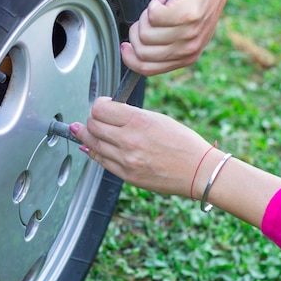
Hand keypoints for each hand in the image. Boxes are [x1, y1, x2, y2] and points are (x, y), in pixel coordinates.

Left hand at [70, 97, 212, 196]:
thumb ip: (131, 116)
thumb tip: (108, 113)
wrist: (198, 171)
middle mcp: (129, 140)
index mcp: (138, 121)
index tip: (102, 105)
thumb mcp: (158, 119)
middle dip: (91, 119)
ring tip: (81, 130)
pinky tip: (89, 147)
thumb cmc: (183, 143)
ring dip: (86, 136)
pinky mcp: (126, 175)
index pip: (101, 108)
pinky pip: (101, 161)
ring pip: (92, 144)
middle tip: (94, 118)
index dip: (98, 105)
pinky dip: (93, 152)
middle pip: (93, 125)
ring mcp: (126, 159)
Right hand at [121, 0, 261, 75]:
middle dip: (136, 32)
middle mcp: (189, 48)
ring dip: (146, 15)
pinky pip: (153, 14)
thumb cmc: (199, 1)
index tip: (125, 47)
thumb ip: (165, 46)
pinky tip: (164, 0)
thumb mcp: (185, 33)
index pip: (148, 68)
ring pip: (145, 32)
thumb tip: (134, 51)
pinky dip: (154, 3)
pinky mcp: (188, 12)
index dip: (130, 59)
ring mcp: (189, 31)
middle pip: (142, 51)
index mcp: (187, 57)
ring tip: (160, 7)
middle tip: (148, 18)